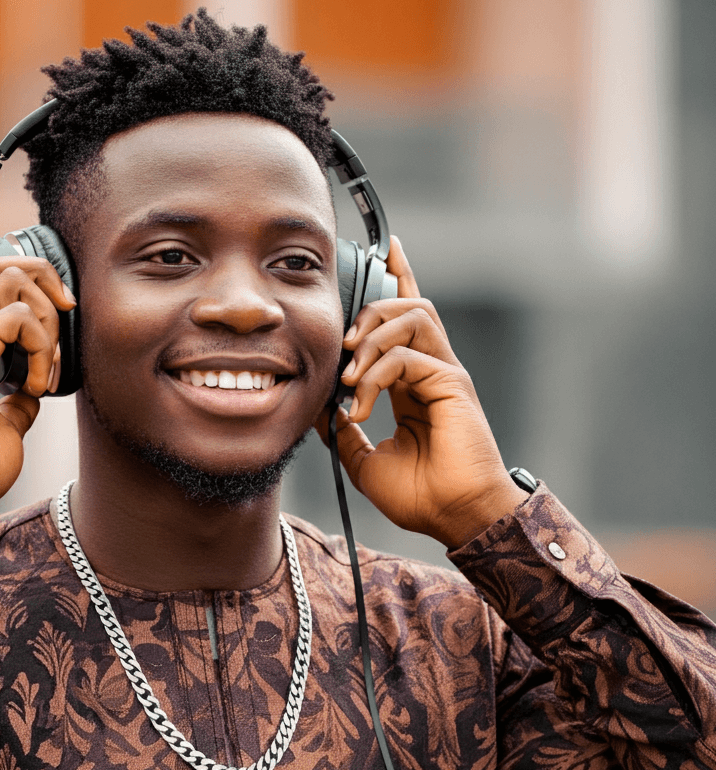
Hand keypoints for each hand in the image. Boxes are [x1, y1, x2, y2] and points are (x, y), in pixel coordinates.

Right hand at [0, 198, 75, 521]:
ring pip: (11, 277)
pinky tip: (36, 382)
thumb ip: (18, 394)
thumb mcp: (7, 420)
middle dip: (42, 273)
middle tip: (67, 308)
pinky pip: (20, 318)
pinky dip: (41, 347)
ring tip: (48, 363)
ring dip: (46, 314)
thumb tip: (35, 387)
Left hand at [318, 236, 525, 548]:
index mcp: (414, 381)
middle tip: (342, 346)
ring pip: (413, 315)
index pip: (406, 318)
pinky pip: (407, 355)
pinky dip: (375, 374)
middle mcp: (432, 369)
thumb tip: (315, 406)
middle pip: (408, 304)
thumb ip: (342, 428)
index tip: (383, 251)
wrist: (453, 517)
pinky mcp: (452, 382)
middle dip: (369, 311)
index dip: (398, 279)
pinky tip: (359, 402)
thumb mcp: (363, 458)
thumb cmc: (418, 494)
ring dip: (373, 335)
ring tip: (349, 371)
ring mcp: (445, 373)